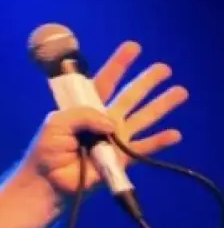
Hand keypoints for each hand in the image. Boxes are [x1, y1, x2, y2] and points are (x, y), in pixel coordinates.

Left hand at [24, 41, 188, 195]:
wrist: (49, 179)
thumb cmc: (48, 149)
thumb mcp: (57, 122)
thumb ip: (83, 116)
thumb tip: (112, 123)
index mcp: (85, 107)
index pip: (104, 81)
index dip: (118, 64)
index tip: (133, 48)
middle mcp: (103, 119)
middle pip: (130, 96)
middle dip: (147, 82)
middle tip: (164, 68)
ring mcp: (114, 139)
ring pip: (143, 118)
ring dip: (161, 105)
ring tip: (179, 92)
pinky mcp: (121, 159)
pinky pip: (144, 149)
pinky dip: (159, 141)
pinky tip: (174, 134)